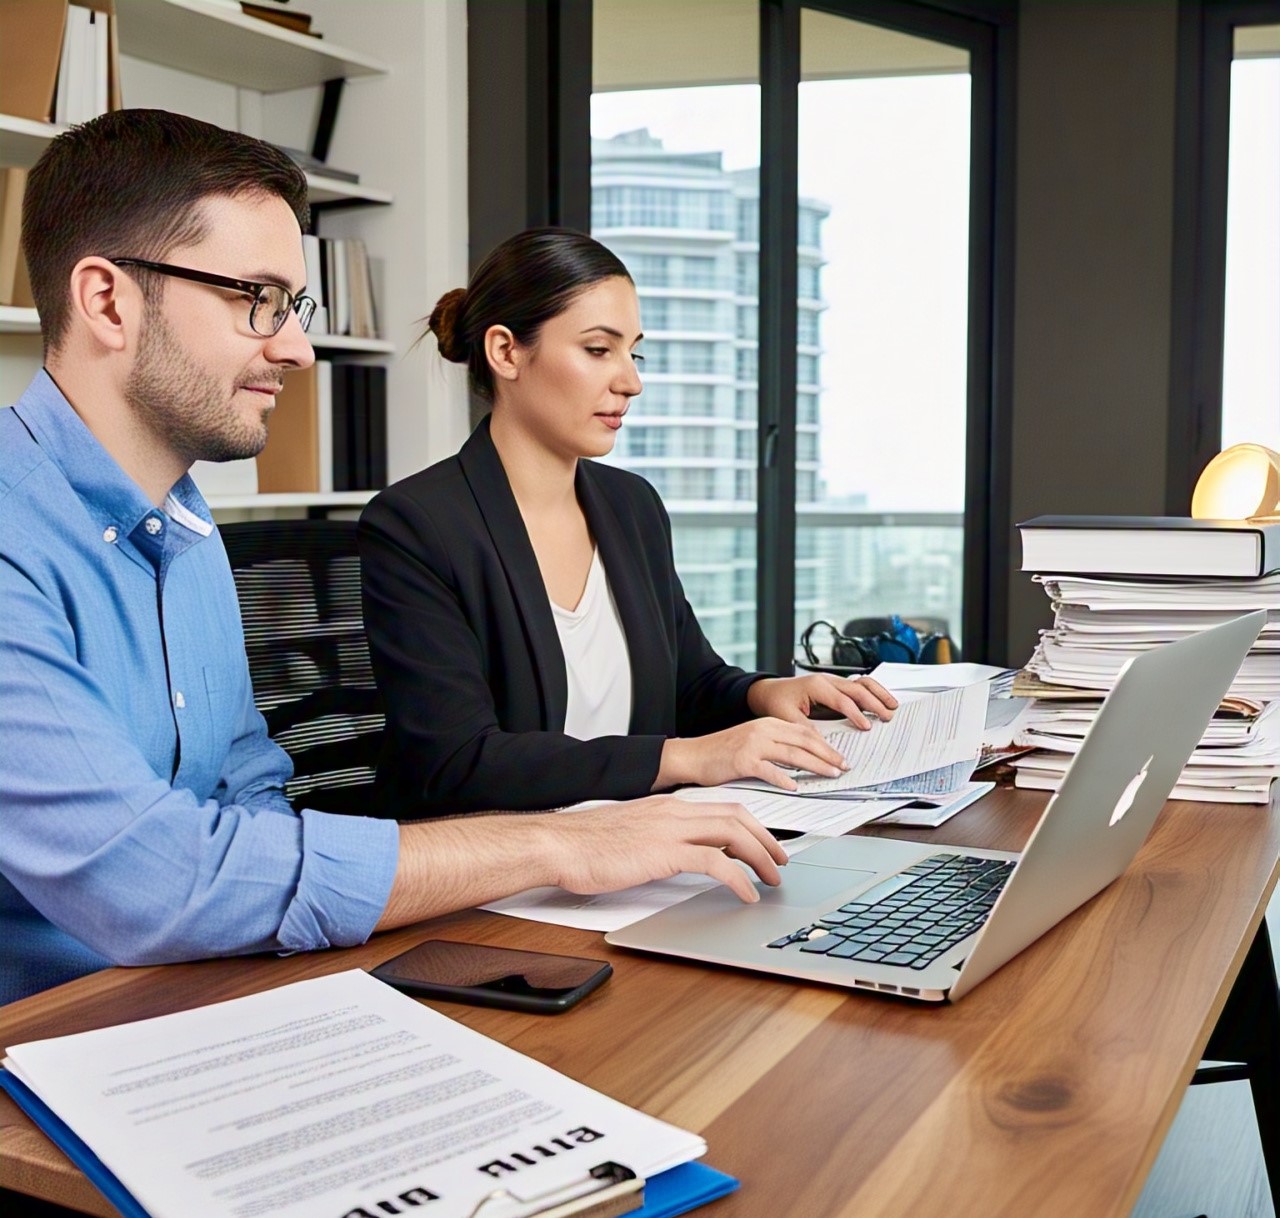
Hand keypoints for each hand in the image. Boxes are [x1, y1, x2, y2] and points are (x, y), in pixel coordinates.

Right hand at [548, 796, 786, 902]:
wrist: (559, 845)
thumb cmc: (584, 845)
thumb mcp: (630, 836)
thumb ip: (657, 841)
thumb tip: (677, 857)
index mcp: (666, 806)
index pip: (722, 808)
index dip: (751, 826)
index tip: (764, 845)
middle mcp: (673, 812)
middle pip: (737, 816)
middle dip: (765, 839)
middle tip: (780, 862)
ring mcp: (669, 829)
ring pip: (733, 834)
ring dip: (759, 857)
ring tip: (771, 879)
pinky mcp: (664, 852)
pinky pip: (715, 861)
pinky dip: (738, 877)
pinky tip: (746, 893)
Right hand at [656, 717, 851, 791]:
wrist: (692, 756)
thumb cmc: (720, 753)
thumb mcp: (751, 740)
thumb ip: (774, 746)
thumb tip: (801, 759)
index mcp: (766, 723)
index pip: (804, 731)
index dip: (826, 744)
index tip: (839, 756)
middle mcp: (761, 730)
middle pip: (804, 740)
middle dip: (828, 754)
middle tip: (843, 766)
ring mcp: (752, 744)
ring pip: (793, 754)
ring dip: (815, 765)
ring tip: (830, 774)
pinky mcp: (742, 761)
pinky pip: (770, 770)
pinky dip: (785, 779)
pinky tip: (795, 786)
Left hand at [746, 673, 897, 728]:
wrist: (769, 691)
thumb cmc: (777, 702)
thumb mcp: (787, 718)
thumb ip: (805, 729)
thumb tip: (823, 744)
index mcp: (816, 685)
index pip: (842, 700)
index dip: (856, 714)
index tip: (866, 727)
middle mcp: (827, 680)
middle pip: (857, 688)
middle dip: (874, 703)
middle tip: (887, 717)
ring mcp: (833, 681)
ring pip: (862, 683)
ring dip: (878, 693)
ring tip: (892, 706)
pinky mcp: (836, 686)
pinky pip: (858, 685)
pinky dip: (872, 692)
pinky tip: (882, 701)